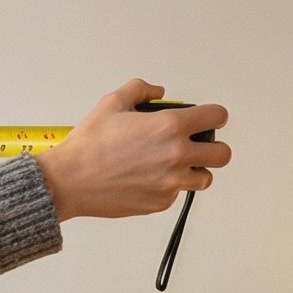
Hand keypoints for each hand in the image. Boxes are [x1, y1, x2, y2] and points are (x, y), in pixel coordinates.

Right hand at [32, 80, 229, 219]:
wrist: (68, 180)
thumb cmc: (88, 145)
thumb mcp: (111, 103)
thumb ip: (140, 90)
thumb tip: (158, 92)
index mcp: (170, 126)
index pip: (218, 117)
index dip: (213, 116)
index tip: (207, 119)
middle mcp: (176, 155)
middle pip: (223, 154)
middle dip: (212, 148)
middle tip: (196, 146)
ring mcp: (171, 182)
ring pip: (206, 178)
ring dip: (195, 170)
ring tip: (173, 167)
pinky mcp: (160, 202)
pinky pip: (177, 194)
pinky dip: (167, 187)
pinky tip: (147, 180)